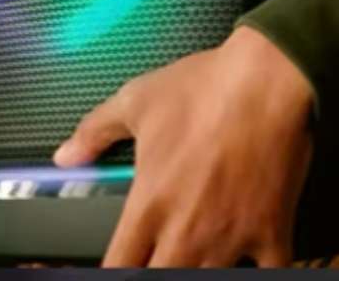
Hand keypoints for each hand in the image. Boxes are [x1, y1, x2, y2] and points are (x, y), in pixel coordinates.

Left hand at [54, 26, 313, 267]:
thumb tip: (66, 155)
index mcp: (149, 205)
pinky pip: (270, 273)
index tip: (124, 259)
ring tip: (199, 254)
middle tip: (161, 253)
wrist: (267, 77)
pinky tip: (252, 260)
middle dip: (156, 270)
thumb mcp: (139, 98)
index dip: (115, 270)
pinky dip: (259, 269)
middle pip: (159, 280)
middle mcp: (186, 232)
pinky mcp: (272, 231)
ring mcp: (231, 238)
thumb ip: (96, 130)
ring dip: (200, 269)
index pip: (117, 268)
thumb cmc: (205, 87)